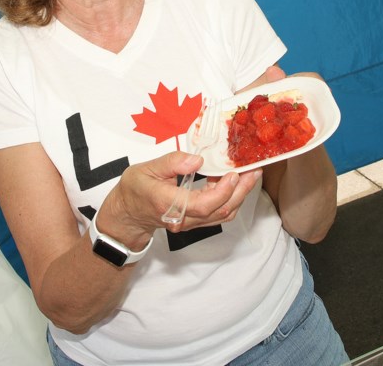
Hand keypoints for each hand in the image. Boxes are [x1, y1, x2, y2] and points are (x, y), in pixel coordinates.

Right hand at [98, 152, 261, 243]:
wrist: (128, 213)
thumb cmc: (135, 189)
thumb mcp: (146, 168)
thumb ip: (172, 163)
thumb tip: (196, 160)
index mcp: (167, 203)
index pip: (202, 204)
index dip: (222, 191)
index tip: (234, 173)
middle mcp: (182, 218)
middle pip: (219, 211)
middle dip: (241, 191)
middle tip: (254, 171)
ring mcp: (190, 223)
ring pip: (222, 215)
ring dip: (240, 196)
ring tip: (250, 175)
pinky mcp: (195, 222)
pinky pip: (218, 214)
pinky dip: (230, 199)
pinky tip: (234, 182)